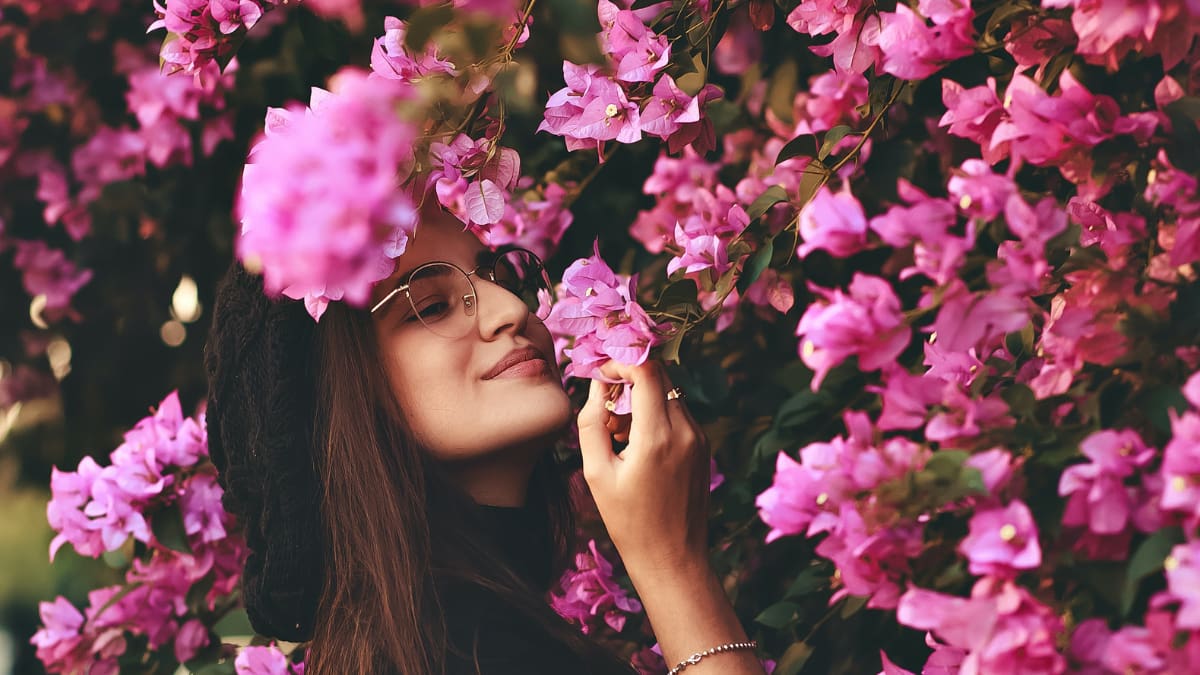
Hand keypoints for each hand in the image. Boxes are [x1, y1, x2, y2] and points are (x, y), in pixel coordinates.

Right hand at [577, 360, 710, 574]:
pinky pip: (678, 411)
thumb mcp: (597, 473)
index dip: (620, 361)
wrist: (673, 558)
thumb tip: (598, 386)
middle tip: (605, 404)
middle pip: (661, 374)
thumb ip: (592, 423)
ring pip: (669, 391)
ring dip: (642, 397)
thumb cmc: (628, 521)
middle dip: (630, 378)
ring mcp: (700, 437)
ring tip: (618, 433)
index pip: (647, 370)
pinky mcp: (704, 446)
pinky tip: (636, 444)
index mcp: (658, 436)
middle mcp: (686, 430)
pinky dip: (655, 413)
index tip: (600, 373)